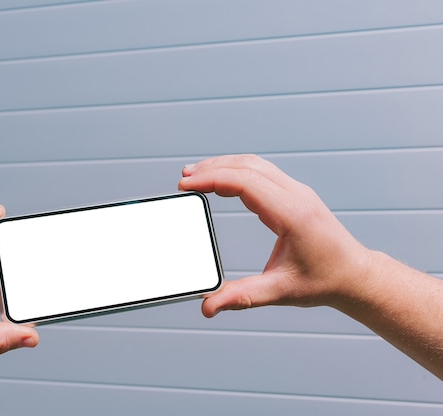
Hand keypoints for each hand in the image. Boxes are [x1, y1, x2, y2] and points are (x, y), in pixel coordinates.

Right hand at [178, 154, 373, 316]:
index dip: (212, 179)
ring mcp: (297, 191)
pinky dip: (237, 171)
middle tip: (184, 178)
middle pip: (247, 166)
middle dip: (212, 168)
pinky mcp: (295, 194)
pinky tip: (222, 180)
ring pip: (254, 165)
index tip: (186, 185)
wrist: (355, 275)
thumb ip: (241, 298)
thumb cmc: (324, 282)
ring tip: (196, 175)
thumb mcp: (280, 292)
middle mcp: (296, 196)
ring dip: (224, 165)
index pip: (245, 182)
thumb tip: (207, 306)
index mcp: (293, 214)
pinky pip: (262, 172)